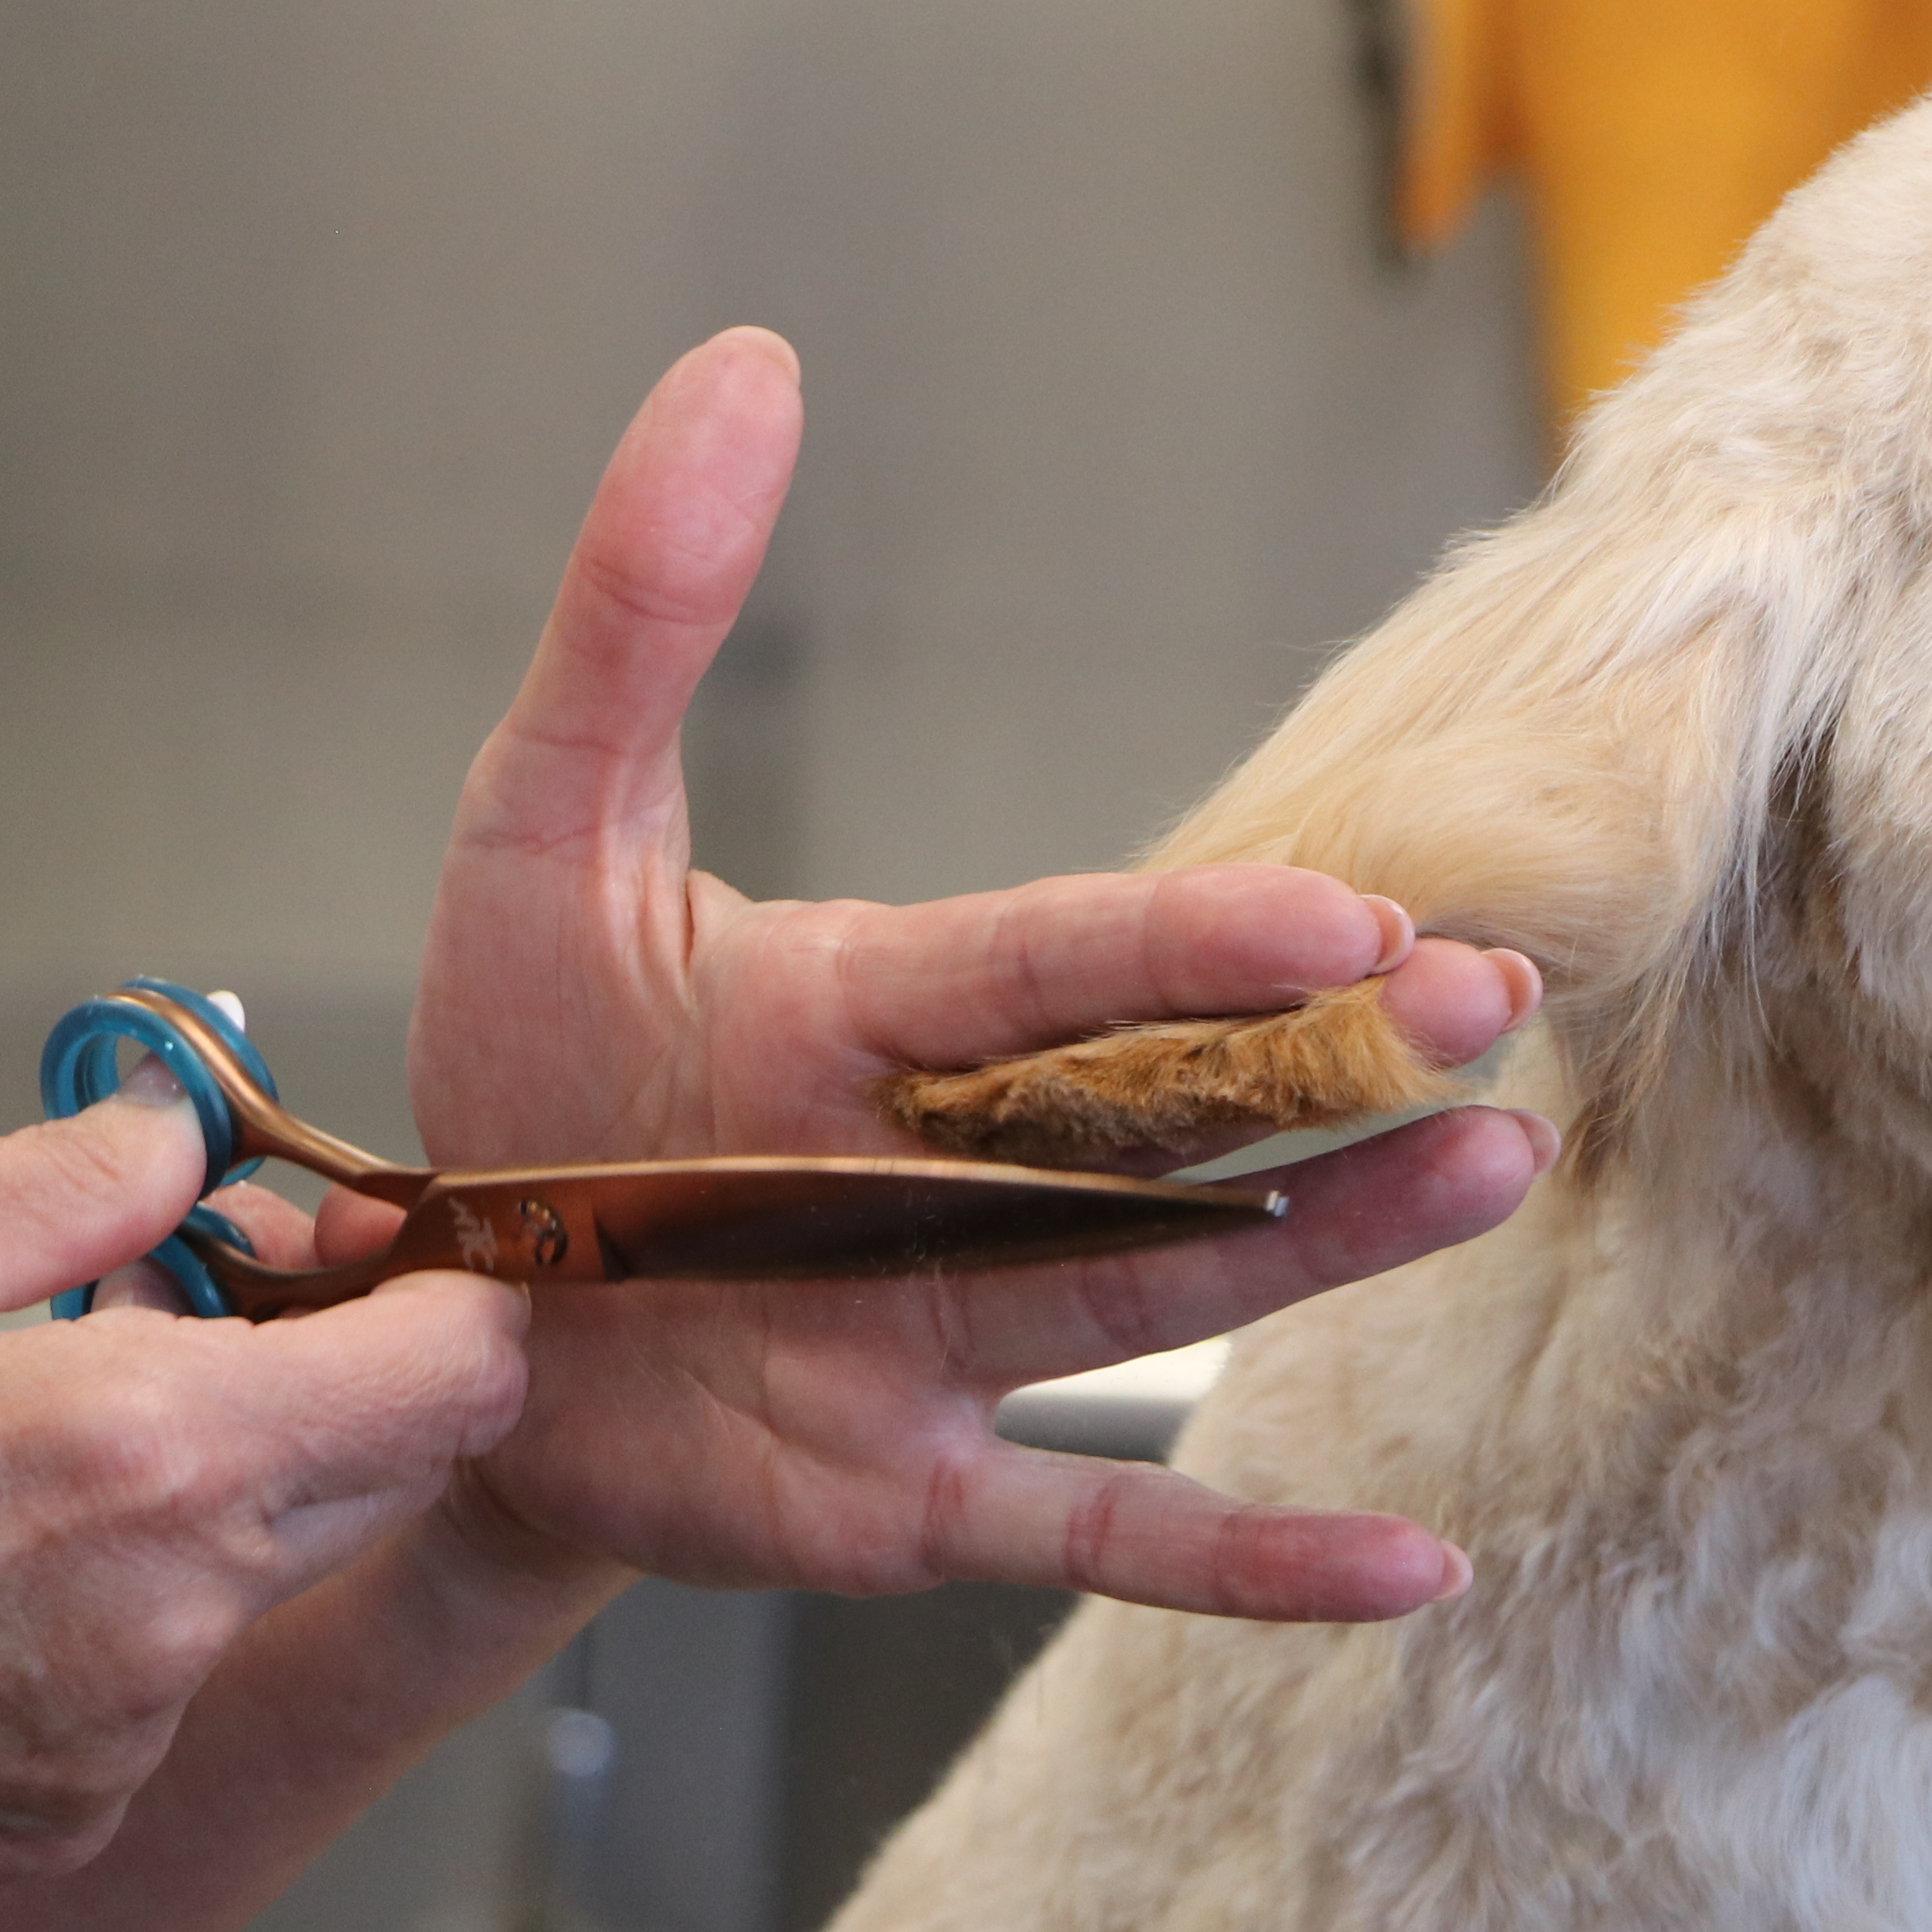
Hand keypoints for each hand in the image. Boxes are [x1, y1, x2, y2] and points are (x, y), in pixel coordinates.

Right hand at [0, 1093, 524, 1875]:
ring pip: (266, 1576)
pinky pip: (159, 1686)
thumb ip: (68, 1182)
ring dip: (210, 1494)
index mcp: (136, 1453)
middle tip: (187, 1304)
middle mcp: (159, 1618)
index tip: (367, 1250)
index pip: (461, 1375)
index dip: (445, 1294)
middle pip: (391, 1474)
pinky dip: (115, 1610)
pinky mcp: (49, 1824)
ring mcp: (109, 1742)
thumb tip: (187, 1134)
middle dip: (332, 1379)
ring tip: (26, 1427)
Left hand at [391, 329, 1545, 1623]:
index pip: (1060, 966)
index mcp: (886, 1014)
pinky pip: (1099, 1531)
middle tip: (1496, 1003)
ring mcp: (948, 1343)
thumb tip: (747, 360)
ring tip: (1500, 1174)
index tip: (1344, 915)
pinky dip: (1252, 1562)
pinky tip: (1414, 1571)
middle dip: (1333, 1065)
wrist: (431, 1341)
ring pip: (1170, 1289)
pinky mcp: (911, 1502)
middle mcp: (954, 1175)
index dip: (1192, 942)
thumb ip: (643, 611)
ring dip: (1340, 1245)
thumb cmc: (523, 1078)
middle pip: (1170, 1113)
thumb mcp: (543, 832)